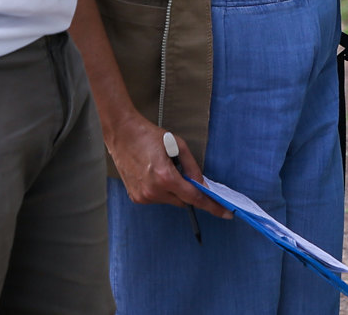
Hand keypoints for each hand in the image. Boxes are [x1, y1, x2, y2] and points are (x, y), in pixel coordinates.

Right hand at [105, 113, 229, 216]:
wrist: (122, 133)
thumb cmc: (149, 136)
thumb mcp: (178, 145)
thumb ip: (192, 167)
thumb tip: (203, 185)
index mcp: (165, 177)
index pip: (194, 198)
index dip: (212, 206)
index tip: (225, 214)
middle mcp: (153, 191)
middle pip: (183, 201)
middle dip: (188, 191)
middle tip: (183, 173)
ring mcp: (143, 196)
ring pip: (170, 200)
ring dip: (173, 190)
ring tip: (163, 168)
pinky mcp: (136, 198)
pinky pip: (158, 199)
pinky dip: (161, 190)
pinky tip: (153, 174)